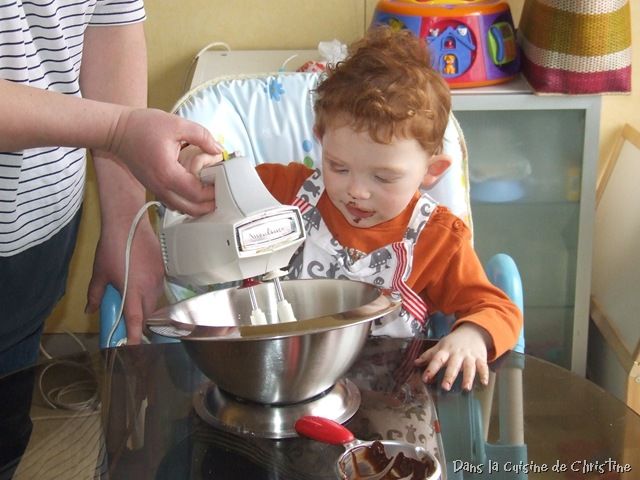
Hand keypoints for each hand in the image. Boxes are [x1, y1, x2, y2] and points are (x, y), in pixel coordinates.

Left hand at [85, 215, 164, 344]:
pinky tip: (141, 285)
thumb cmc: (111, 248)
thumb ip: (95, 295)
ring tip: (132, 302)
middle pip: (147, 314)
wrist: (128, 223)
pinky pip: (159, 288)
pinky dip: (150, 292)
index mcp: (133, 291)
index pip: (136, 320)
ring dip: (145, 307)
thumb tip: (90, 310)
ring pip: (154, 301)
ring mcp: (159, 278)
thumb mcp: (99, 273)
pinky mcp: (164, 269)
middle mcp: (150, 287)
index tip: (132, 348)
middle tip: (128, 325)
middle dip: (139, 322)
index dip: (134, 336)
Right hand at [107, 108, 222, 216]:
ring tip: (212, 194)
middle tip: (222, 194)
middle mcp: (161, 187)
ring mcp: (156, 190)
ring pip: (182, 209)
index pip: (197, 194)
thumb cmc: (143, 126)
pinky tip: (196, 193)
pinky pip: (174, 203)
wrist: (116, 131)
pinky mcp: (154, 188)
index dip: (214, 192)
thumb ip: (202, 136)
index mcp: (168, 173)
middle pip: (191, 209)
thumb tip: (219, 149)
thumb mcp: (177, 124)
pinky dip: (187, 203)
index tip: (224, 183)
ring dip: (199, 207)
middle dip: (209, 205)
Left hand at [414, 323, 490, 390]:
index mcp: (446, 351)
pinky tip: (484, 383)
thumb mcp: (440, 346)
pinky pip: (483, 366)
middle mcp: (457, 354)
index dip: (430, 369)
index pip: (437, 360)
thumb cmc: (454, 342)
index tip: (425, 378)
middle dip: (449, 376)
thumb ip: (429, 355)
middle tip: (445, 387)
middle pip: (453, 365)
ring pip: (469, 367)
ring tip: (466, 388)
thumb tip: (415, 363)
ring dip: (468, 378)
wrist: (473, 331)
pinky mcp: (480, 358)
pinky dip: (484, 374)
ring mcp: (469, 356)